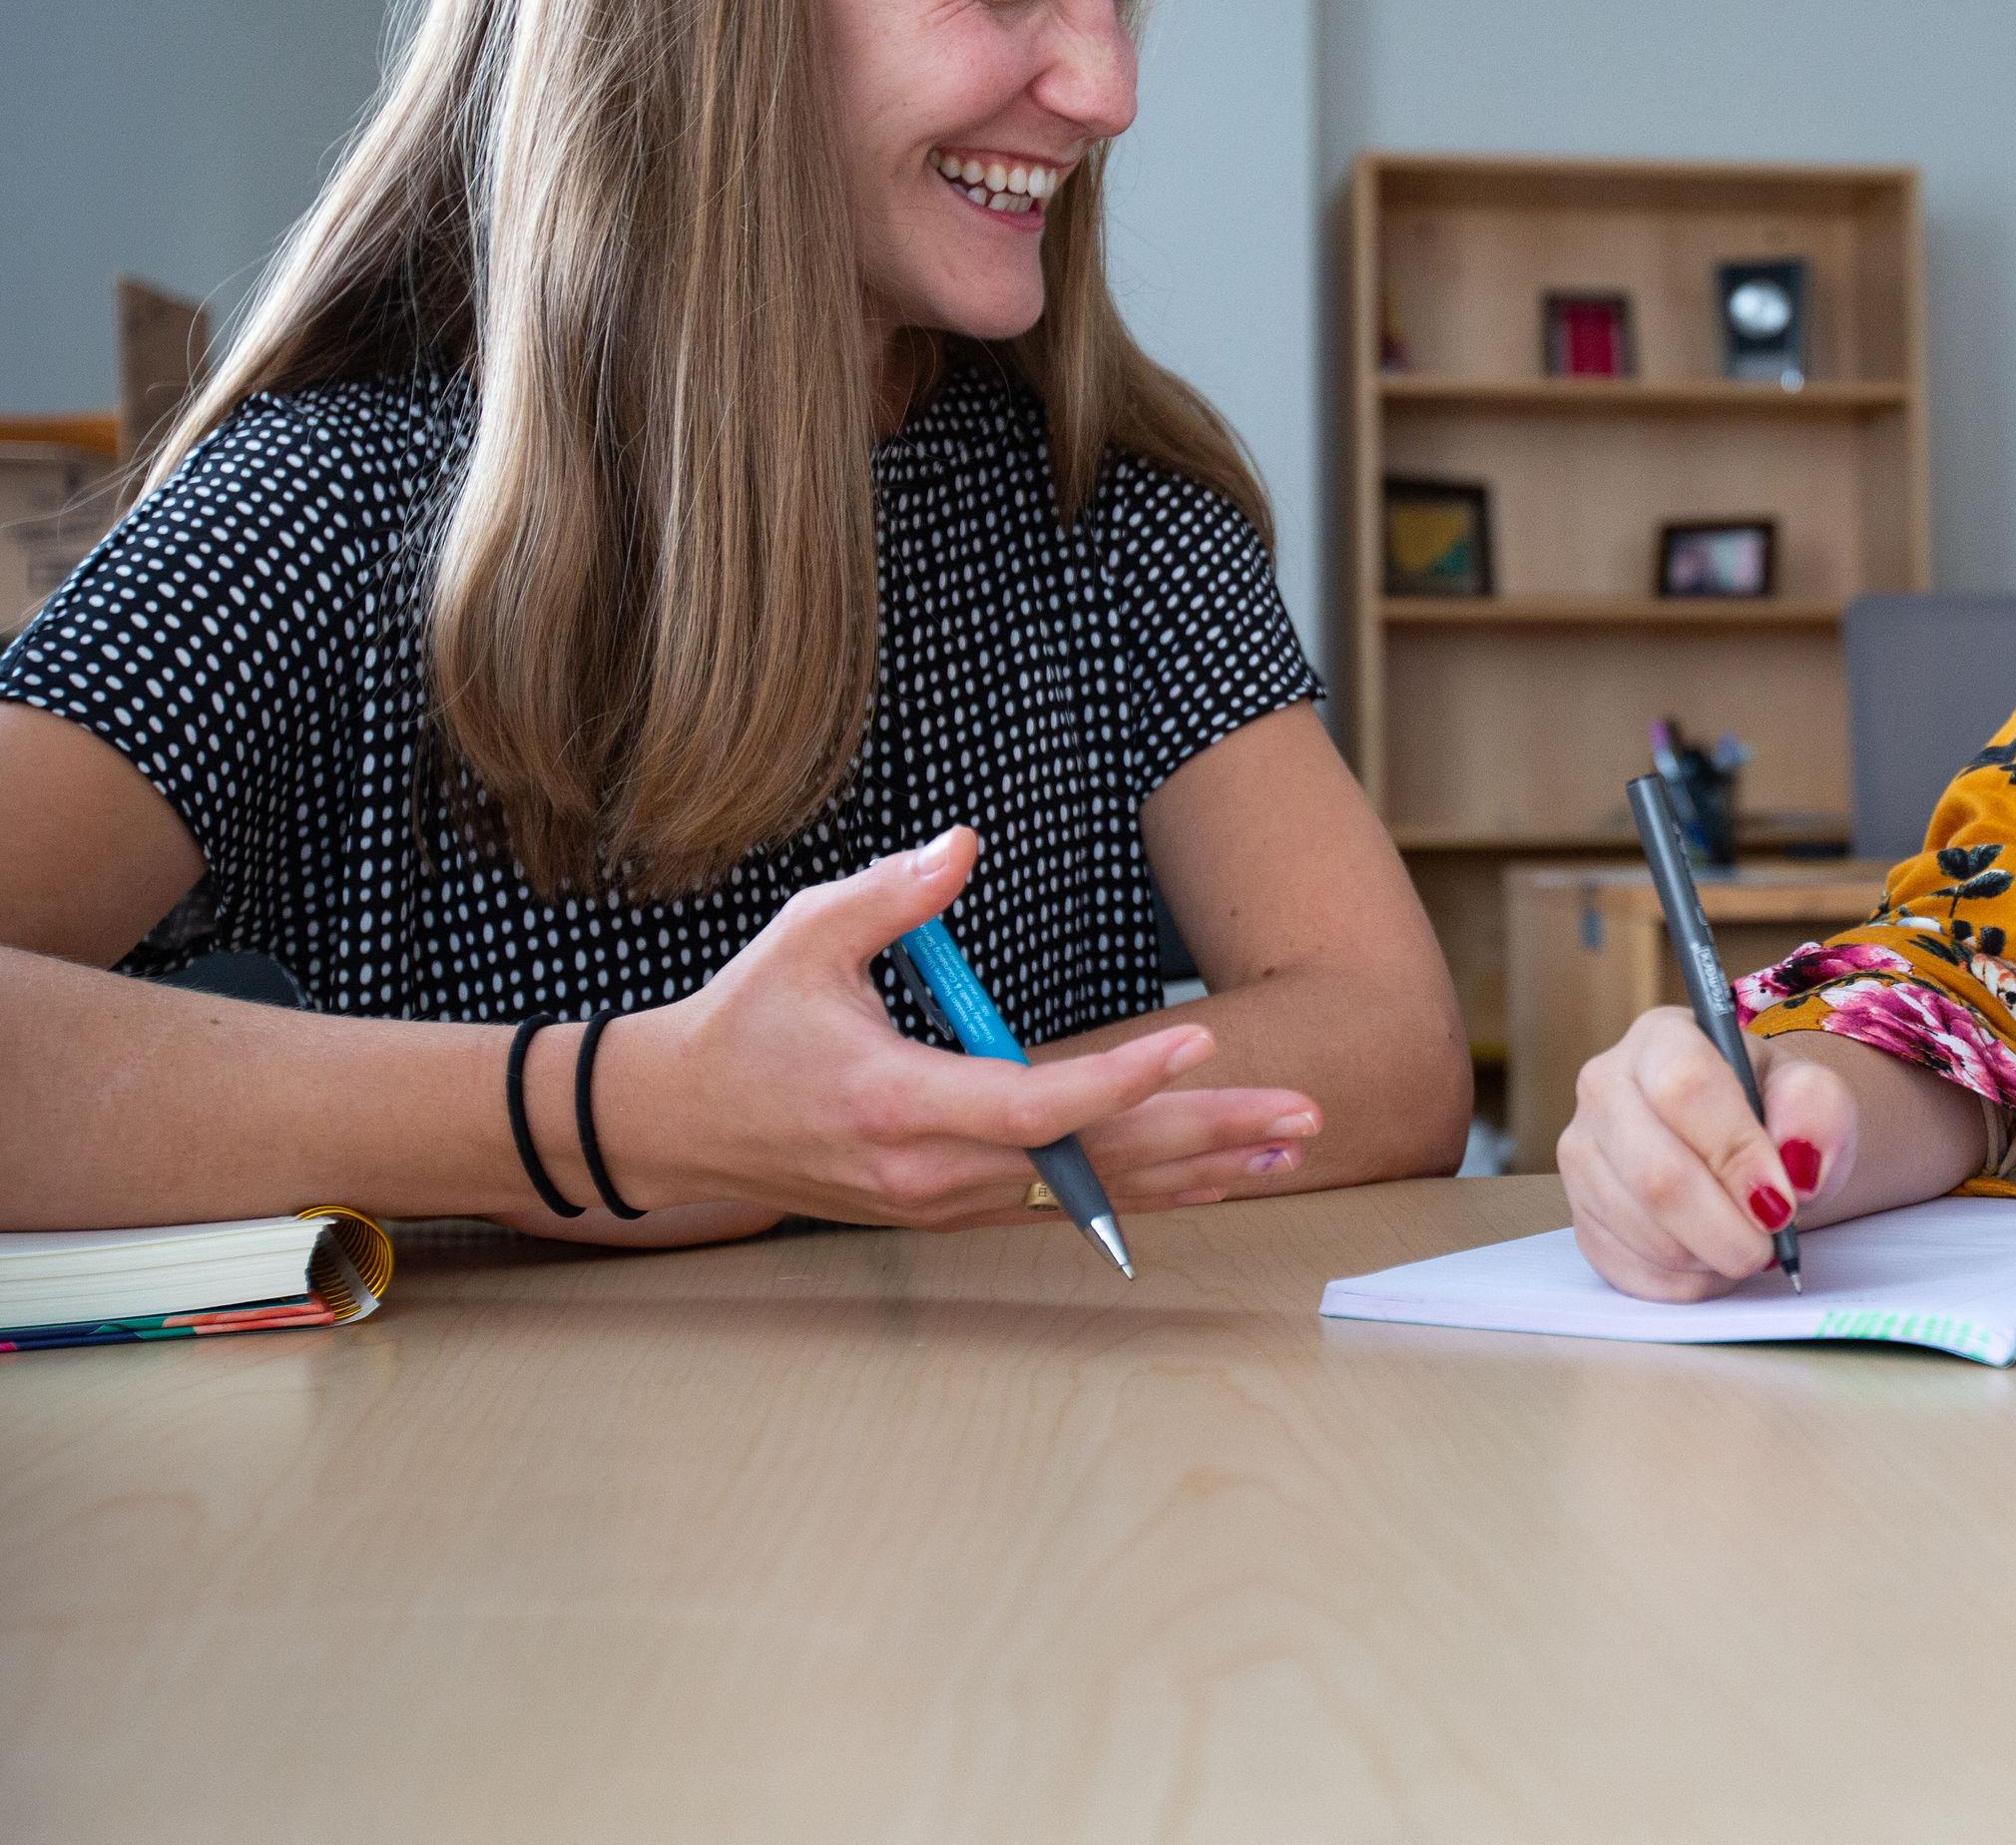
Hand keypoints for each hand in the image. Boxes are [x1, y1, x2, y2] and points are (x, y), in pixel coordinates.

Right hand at [603, 828, 1326, 1227]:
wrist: (679, 1127)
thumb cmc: (743, 1024)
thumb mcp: (802, 938)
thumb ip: (888, 894)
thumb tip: (963, 844)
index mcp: (898, 1105)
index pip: (1036, 1106)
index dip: (1125, 1078)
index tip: (1199, 1036)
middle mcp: (934, 1171)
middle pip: (1096, 1164)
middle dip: (1208, 1135)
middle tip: (1302, 1112)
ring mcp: (948, 1200)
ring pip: (1095, 1193)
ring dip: (1198, 1168)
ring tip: (1290, 1145)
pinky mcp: (956, 1206)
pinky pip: (1070, 1201)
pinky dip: (1149, 1186)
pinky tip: (1216, 1174)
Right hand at [1558, 1006, 1847, 1301]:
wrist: (1746, 1148)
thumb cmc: (1773, 1114)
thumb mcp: (1814, 1095)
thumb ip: (1817, 1112)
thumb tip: (1797, 1167)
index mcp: (1661, 1038)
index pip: (1685, 1087)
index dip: (1736, 1152)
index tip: (1780, 1201)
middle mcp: (1604, 1087)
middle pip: (1656, 1173)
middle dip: (1726, 1227)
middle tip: (1770, 1245)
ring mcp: (1583, 1154)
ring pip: (1644, 1229)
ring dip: (1711, 1256)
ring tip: (1745, 1242)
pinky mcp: (1581, 1215)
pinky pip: (1631, 1268)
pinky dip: (1686, 1280)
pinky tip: (1711, 1256)